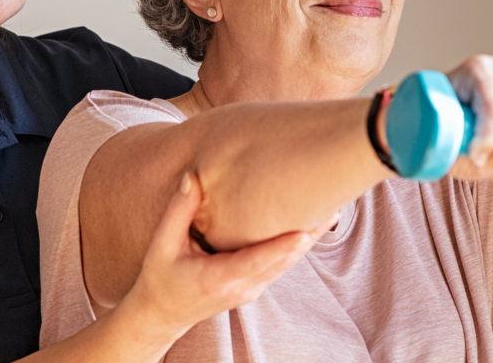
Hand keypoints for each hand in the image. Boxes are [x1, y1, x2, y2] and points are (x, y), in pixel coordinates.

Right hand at [116, 172, 315, 334]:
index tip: (305, 228)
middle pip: (284, 261)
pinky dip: (296, 246)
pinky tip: (310, 224)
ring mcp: (251, 290)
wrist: (161, 314)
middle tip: (332, 203)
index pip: (258, 260)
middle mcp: (242, 287)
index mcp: (219, 277)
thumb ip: (179, 211)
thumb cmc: (160, 278)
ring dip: (308, 238)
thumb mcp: (162, 244)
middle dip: (308, 234)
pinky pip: (281, 265)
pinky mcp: (255, 286)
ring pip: (287, 264)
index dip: (284, 245)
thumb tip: (194, 177)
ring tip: (329, 208)